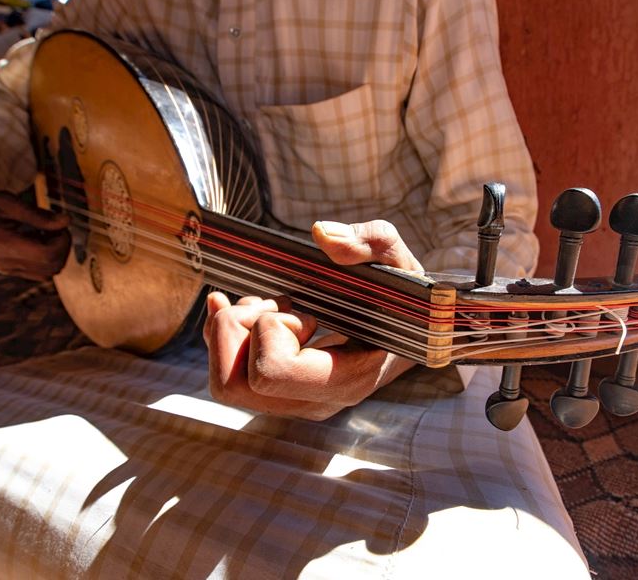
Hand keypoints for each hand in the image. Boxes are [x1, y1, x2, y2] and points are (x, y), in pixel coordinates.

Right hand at [0, 188, 70, 280]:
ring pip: (47, 273)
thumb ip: (38, 215)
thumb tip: (66, 221)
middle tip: (55, 227)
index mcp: (5, 246)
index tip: (59, 225)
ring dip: (55, 254)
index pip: (49, 255)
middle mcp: (7, 263)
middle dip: (62, 247)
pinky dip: (45, 259)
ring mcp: (7, 269)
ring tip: (45, 232)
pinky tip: (36, 239)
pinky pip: (36, 272)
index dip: (63, 241)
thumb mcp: (7, 202)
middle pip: (52, 267)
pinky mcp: (6, 269)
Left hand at [204, 219, 422, 419]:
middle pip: (233, 385)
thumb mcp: (400, 264)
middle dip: (238, 331)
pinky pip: (226, 379)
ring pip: (224, 385)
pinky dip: (222, 335)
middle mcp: (315, 401)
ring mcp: (294, 402)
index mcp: (345, 378)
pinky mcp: (279, 394)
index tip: (304, 309)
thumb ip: (371, 242)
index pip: (270, 371)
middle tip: (275, 303)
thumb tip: (322, 235)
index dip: (270, 330)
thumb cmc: (407, 301)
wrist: (415, 334)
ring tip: (267, 306)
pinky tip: (239, 306)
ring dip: (231, 334)